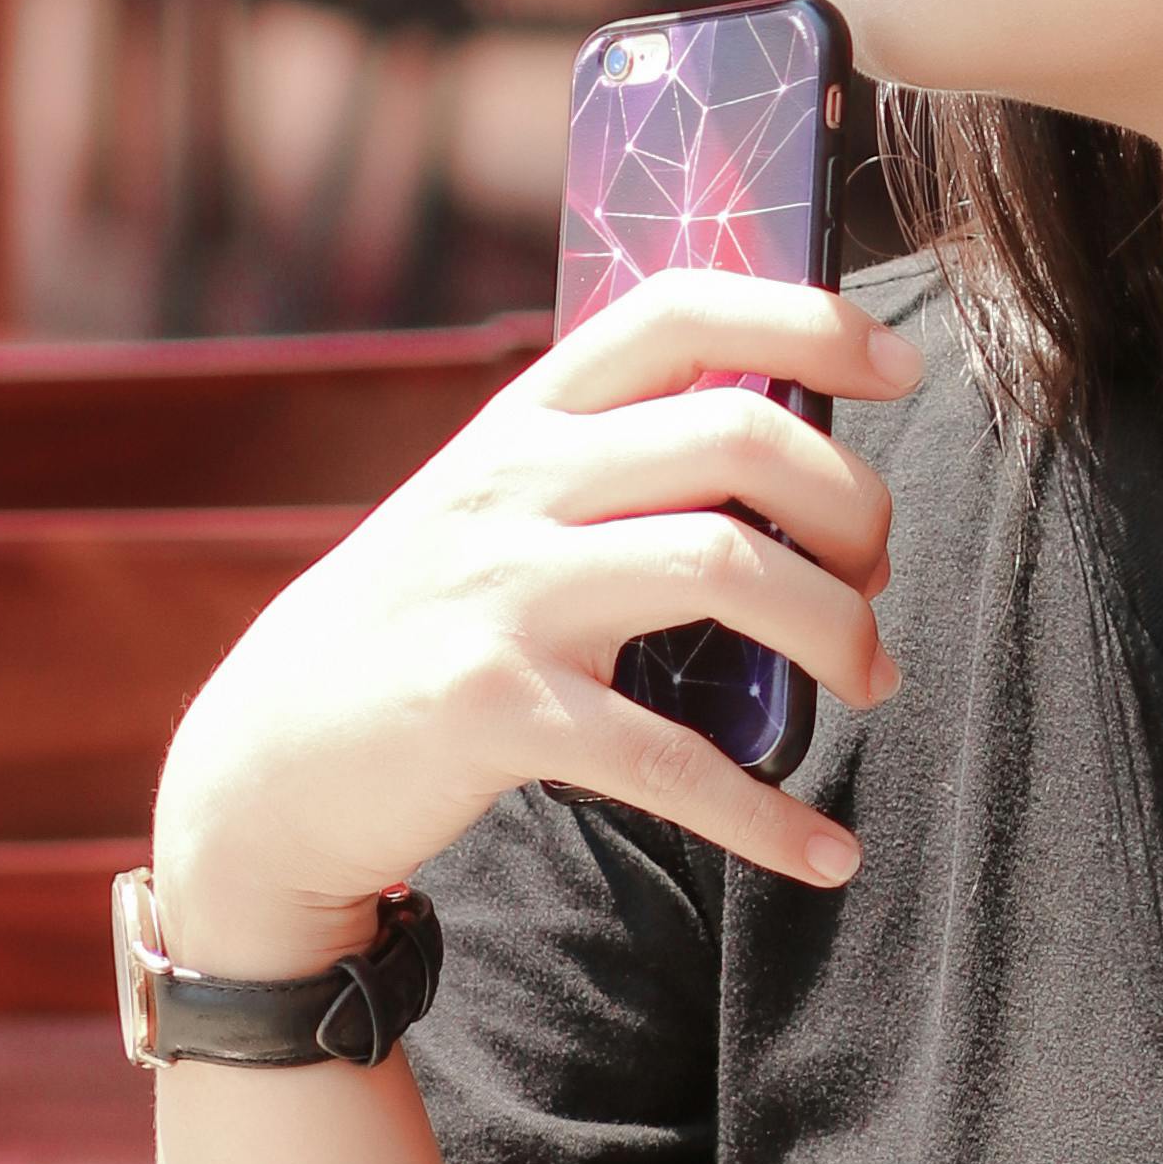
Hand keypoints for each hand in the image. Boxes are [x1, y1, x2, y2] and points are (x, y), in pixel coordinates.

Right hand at [148, 278, 915, 965]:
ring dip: (838, 630)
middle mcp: (515, 486)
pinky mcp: (492, 712)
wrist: (264, 761)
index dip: (805, 319)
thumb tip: (802, 454)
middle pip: (737, 436)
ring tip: (868, 679)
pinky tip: (825, 853)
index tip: (898, 369)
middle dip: (854, 504)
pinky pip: (668, 758)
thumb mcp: (495, 508)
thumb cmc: (424, 626)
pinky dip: (767, 814)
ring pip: (726, 567)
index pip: (674, 310)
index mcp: (526, 420)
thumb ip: (612, 465)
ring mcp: (501, 594)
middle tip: (878, 574)